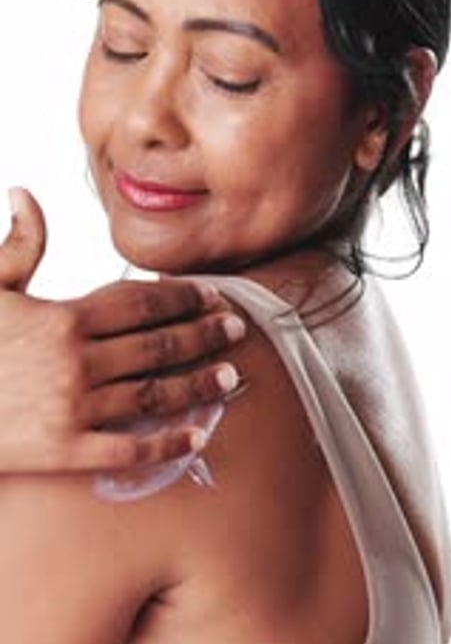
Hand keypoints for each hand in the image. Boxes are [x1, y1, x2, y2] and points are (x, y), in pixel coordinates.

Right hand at [0, 188, 244, 473]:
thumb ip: (17, 244)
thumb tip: (24, 193)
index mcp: (63, 317)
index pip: (140, 302)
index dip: (182, 298)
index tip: (211, 296)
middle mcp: (77, 360)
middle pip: (158, 345)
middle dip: (202, 335)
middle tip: (236, 331)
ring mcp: (73, 407)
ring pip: (153, 393)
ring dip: (197, 385)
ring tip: (229, 378)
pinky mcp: (64, 451)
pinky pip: (127, 449)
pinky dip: (165, 444)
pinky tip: (195, 437)